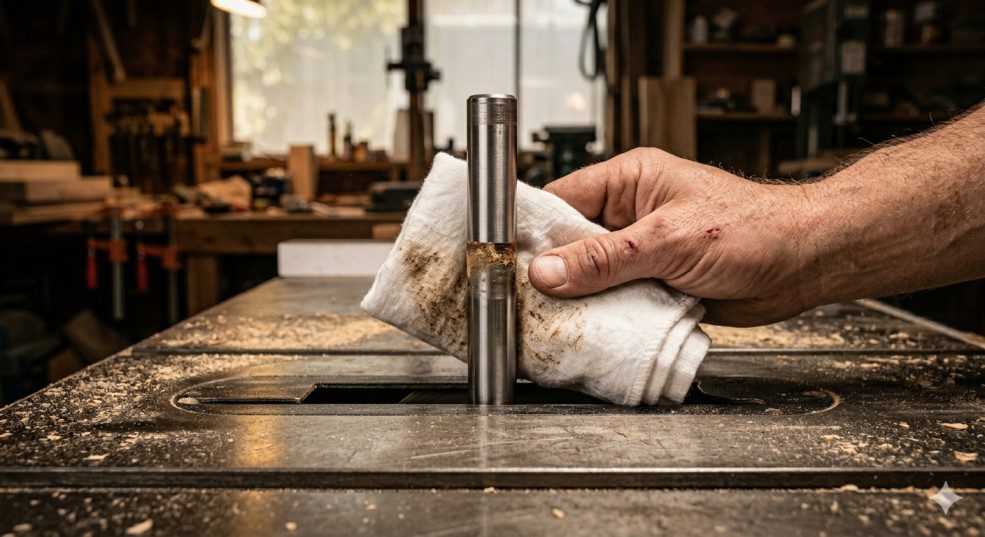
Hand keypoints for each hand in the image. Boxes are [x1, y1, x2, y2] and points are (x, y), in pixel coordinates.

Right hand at [527, 148, 818, 326]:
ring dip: (578, 299)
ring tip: (547, 320)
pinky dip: (604, 316)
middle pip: (570, 243)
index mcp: (629, 181)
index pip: (560, 200)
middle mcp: (630, 214)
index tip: (504, 257)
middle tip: (521, 300)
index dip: (531, 230)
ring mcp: (642, 251)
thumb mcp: (668, 240)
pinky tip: (587, 331)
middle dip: (551, 272)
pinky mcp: (654, 283)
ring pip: (591, 277)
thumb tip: (548, 271)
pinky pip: (616, 299)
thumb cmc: (753, 228)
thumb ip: (605, 259)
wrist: (804, 263)